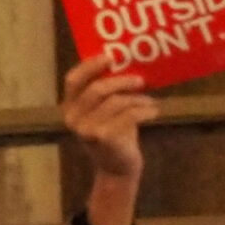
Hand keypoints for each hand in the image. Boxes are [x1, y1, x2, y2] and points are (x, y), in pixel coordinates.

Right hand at [61, 55, 156, 180]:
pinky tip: (154, 111)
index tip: (110, 57)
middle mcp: (73, 118)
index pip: (73, 80)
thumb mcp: (106, 111)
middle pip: (97, 89)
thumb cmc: (114, 132)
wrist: (117, 167)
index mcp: (70, 106)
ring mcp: (86, 130)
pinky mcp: (103, 138)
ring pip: (116, 102)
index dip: (90, 66)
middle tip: (140, 80)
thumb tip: (130, 63)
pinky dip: (144, 110)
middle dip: (122, 81)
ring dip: (137, 99)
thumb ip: (108, 92)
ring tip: (149, 101)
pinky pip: (128, 115)